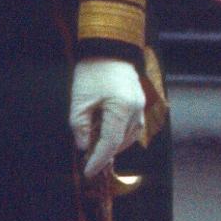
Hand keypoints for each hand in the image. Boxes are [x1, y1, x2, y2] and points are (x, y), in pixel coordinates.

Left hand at [69, 59, 145, 178]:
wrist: (109, 48)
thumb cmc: (93, 71)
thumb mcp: (80, 100)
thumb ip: (80, 127)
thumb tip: (84, 147)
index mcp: (122, 109)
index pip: (110, 143)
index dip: (98, 160)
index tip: (87, 172)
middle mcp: (136, 110)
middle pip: (121, 143)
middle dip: (104, 154)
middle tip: (86, 162)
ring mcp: (141, 107)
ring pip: (128, 137)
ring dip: (112, 146)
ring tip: (94, 148)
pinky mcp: (140, 104)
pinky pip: (132, 127)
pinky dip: (119, 135)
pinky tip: (105, 135)